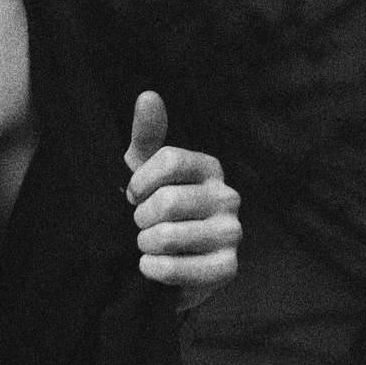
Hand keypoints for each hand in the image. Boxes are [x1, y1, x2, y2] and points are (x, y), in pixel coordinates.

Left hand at [124, 91, 240, 313]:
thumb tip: (148, 95)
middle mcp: (228, 196)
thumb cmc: (155, 210)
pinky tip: (151, 266)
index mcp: (209, 167)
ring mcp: (232, 233)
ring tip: (148, 245)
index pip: (168, 159)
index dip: (139, 182)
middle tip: (141, 226)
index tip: (133, 195)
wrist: (167, 264)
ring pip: (169, 235)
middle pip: (167, 200)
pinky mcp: (228, 268)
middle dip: (141, 218)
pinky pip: (179, 269)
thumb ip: (147, 135)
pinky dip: (154, 269)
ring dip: (145, 245)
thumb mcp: (145, 171)